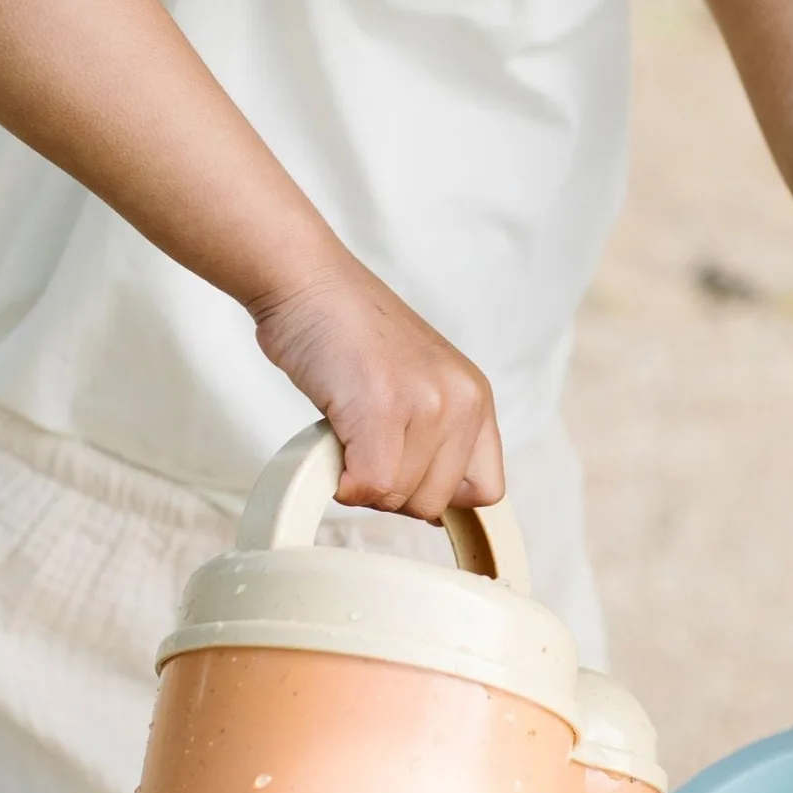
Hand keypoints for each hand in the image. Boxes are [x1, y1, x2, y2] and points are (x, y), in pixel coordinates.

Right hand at [250, 258, 504, 521]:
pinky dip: (340, 480)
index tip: (400, 473)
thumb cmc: (347, 333)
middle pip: (433, 502)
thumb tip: (431, 511)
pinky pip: (368, 487)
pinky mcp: (382, 407)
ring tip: (346, 425)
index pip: (484, 489)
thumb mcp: (416, 382)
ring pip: (396, 498)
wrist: (307, 281)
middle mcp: (461, 399)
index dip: (436, 494)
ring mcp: (425, 403)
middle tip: (360, 440)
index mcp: (474, 396)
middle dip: (389, 488)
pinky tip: (330, 440)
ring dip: (360, 479)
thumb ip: (435, 437)